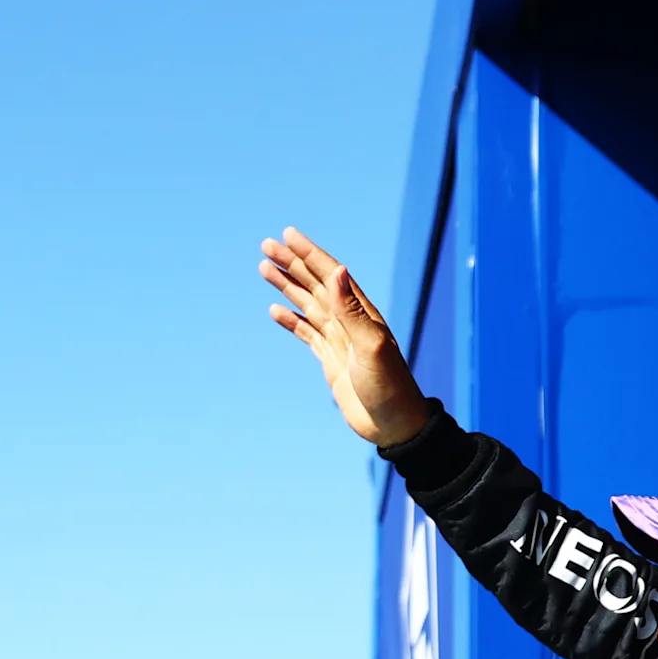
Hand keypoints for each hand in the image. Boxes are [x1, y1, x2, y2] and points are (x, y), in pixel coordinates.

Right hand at [261, 228, 428, 447]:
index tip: (288, 235)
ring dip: (287, 286)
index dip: (309, 254)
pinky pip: (306, 333)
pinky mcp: (331, 359)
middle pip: (314, 284)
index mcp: (361, 312)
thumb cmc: (389, 385)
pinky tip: (275, 310)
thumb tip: (338, 271)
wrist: (393, 423)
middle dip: (291, 264)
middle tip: (266, 245)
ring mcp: (339, 339)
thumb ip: (351, 310)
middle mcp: (349, 320)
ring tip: (264, 269)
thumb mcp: (370, 345)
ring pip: (307, 305)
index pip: (330, 274)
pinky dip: (290, 320)